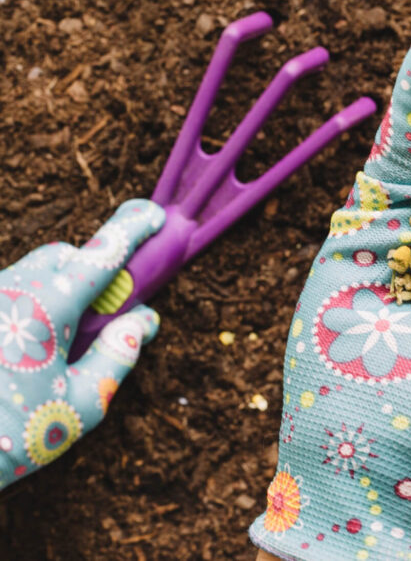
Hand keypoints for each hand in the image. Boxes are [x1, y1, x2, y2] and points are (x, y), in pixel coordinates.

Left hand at [0, 199, 163, 487]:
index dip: (131, 231)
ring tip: (51, 350)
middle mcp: (9, 293)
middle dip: (91, 270)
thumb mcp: (81, 406)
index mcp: (46, 309)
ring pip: (31, 275)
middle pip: (63, 256)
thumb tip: (142, 321)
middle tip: (102, 315)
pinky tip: (19, 357)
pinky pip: (7, 297)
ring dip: (55, 294)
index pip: (101, 255)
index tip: (152, 216)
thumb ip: (117, 356)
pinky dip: (27, 311)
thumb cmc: (9, 439)